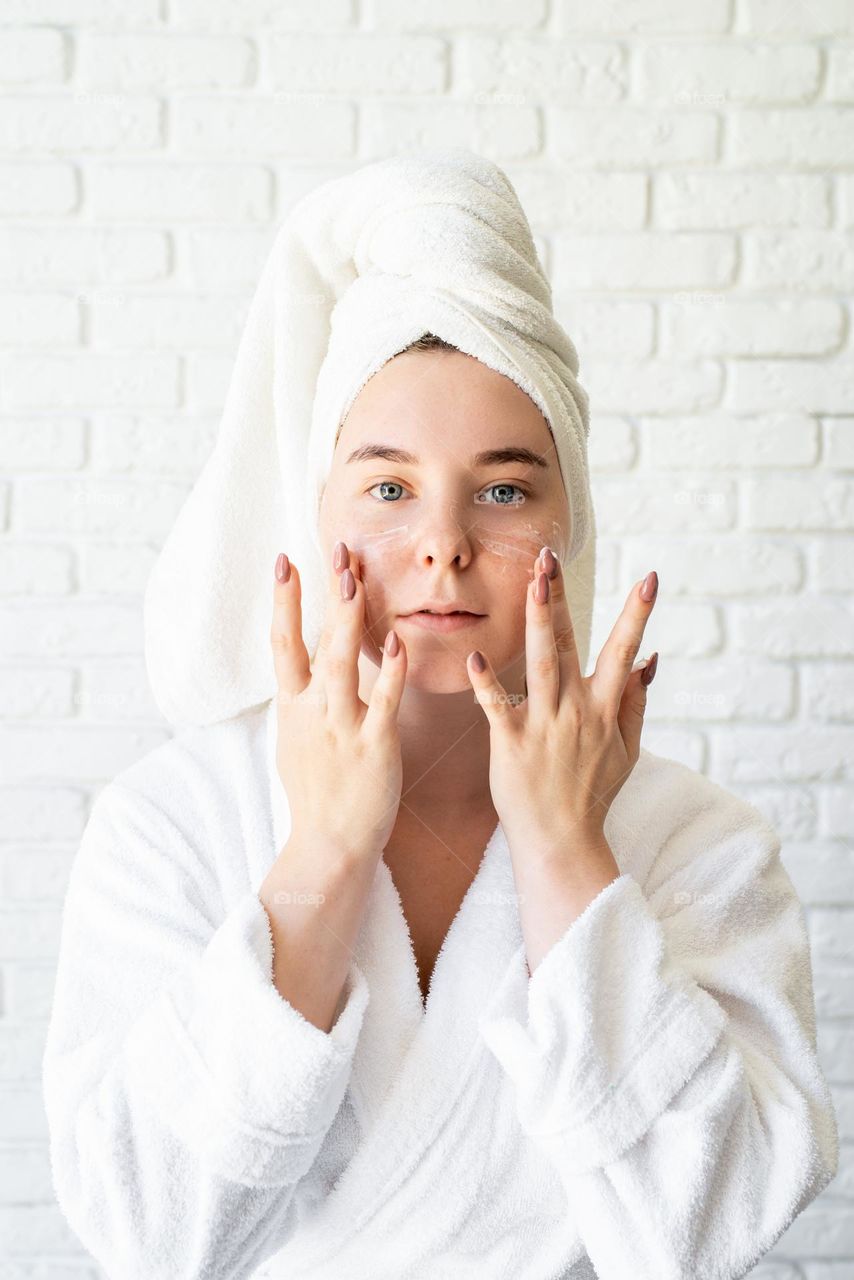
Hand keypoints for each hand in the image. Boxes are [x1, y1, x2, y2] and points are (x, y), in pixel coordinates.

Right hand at [270, 542, 407, 864]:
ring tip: (353, 578)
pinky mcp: (373, 747)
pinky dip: (387, 672)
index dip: (282, 599)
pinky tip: (395, 642)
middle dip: (325, 593)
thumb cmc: (318, 792)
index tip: (284, 560)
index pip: (282, 642)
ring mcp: (341, 727)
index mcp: (293, 706)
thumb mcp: (296, 739)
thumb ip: (301, 699)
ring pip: (340, 663)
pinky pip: (381, 703)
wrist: (329, 843)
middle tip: (336, 550)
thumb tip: (299, 666)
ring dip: (347, 619)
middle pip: (315, 640)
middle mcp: (312, 710)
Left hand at [465, 548, 658, 857]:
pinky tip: (476, 656)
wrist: (563, 841)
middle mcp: (576, 710)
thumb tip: (650, 659)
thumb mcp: (627, 749)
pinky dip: (486, 683)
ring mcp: (544, 724)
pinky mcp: (512, 743)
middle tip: (549, 556)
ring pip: (540, 663)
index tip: (650, 577)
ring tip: (532, 581)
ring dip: (537, 620)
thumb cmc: (593, 793)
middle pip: (570, 644)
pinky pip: (497, 706)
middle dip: (561, 598)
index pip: (623, 651)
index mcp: (603, 709)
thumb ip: (635, 701)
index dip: (637, 614)